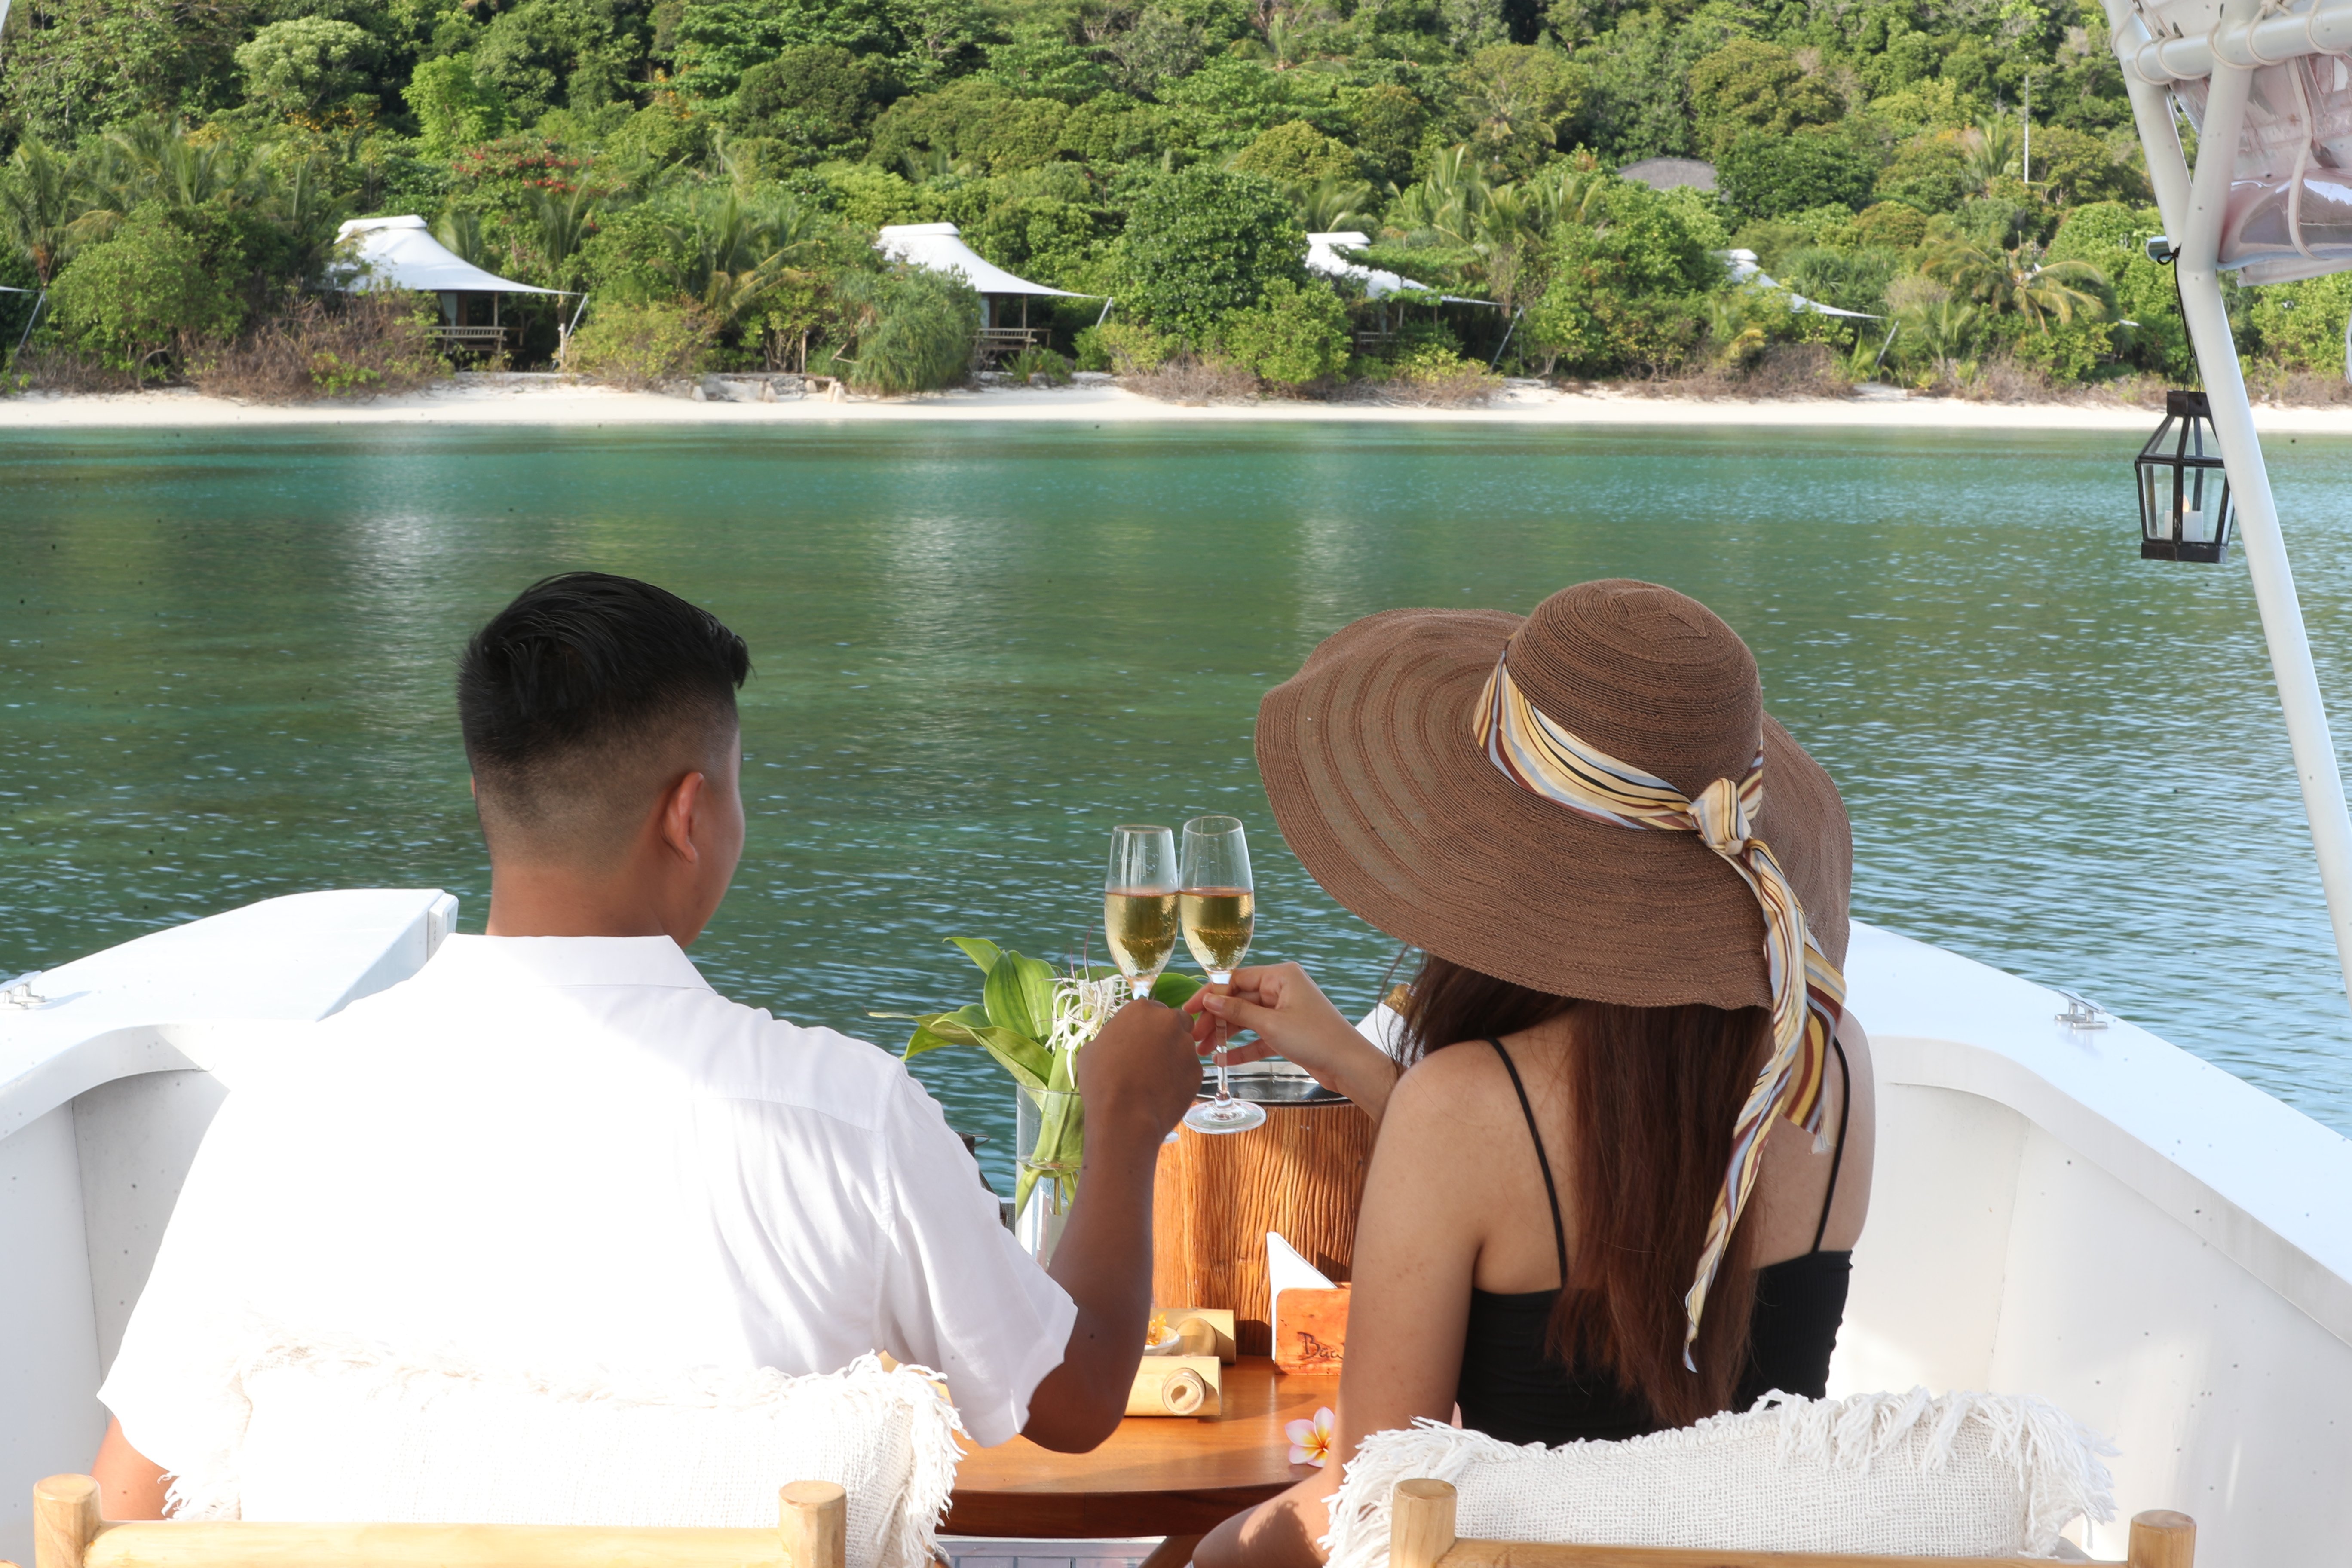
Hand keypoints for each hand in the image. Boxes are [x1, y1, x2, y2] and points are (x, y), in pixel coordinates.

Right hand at [1075, 999, 1201, 1142]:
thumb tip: (1118, 1042)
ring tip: (1157, 1080)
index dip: (1148, 1027)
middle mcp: (1169, 1021)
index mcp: (1141, 1010)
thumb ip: (1112, 1037)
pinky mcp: (1198, 1071)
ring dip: (1175, 1058)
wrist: (1124, 1117)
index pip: (1152, 1010)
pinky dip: (1180, 1079)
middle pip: (1176, 1022)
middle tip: (1154, 1057)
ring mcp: (1187, 1046)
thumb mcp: (1093, 1050)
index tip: (1141, 1041)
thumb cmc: (1102, 1081)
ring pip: (1185, 1047)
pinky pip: (1189, 1071)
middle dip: (1169, 1035)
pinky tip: (1165, 1093)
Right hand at [1182, 963, 1399, 1119]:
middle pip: (1238, 1001)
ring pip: (1246, 1020)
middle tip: (1193, 1036)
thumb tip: (1209, 1000)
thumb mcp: (1272, 1024)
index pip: (1235, 980)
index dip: (1210, 995)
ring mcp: (1284, 1011)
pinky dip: (1241, 1048)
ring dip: (1224, 1035)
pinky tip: (1222, 1060)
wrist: (1349, 1066)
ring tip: (1201, 1051)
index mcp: (1280, 976)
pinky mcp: (1287, 1033)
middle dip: (1215, 1019)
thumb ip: (1238, 1012)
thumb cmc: (1317, 1038)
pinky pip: (1258, 1037)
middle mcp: (1281, 989)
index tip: (1188, 1010)